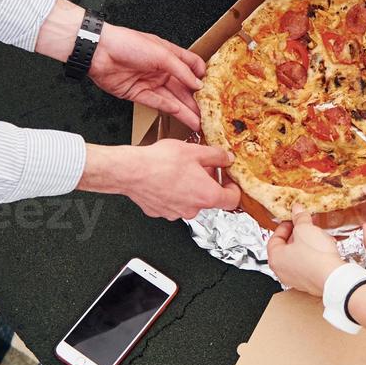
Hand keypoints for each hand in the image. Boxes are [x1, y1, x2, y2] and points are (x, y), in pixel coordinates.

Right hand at [82, 141, 238, 219]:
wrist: (131, 171)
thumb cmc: (161, 162)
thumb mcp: (195, 151)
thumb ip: (217, 156)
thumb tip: (227, 158)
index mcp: (207, 196)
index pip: (233, 200)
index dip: (233, 187)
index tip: (228, 177)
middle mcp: (193, 210)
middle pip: (209, 199)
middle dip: (208, 183)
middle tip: (200, 166)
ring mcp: (175, 213)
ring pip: (190, 201)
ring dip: (190, 188)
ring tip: (180, 170)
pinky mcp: (160, 212)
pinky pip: (173, 203)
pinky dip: (173, 193)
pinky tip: (166, 178)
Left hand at [89, 25, 205, 128]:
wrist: (99, 52)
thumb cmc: (128, 44)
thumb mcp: (161, 54)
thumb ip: (181, 70)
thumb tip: (198, 83)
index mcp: (168, 54)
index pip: (191, 65)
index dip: (202, 76)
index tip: (212, 88)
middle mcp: (161, 69)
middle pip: (183, 87)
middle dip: (195, 100)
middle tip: (208, 113)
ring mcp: (150, 82)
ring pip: (172, 98)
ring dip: (184, 110)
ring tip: (197, 122)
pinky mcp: (138, 93)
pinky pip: (157, 102)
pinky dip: (168, 108)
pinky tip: (179, 113)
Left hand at [267, 210, 346, 294]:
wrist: (333, 278)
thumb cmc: (316, 257)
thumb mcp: (305, 229)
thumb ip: (299, 218)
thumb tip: (297, 210)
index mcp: (275, 258)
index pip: (274, 238)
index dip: (285, 226)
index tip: (293, 220)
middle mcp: (282, 271)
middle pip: (286, 247)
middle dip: (298, 234)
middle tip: (306, 225)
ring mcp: (296, 279)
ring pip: (298, 256)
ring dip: (307, 244)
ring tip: (317, 236)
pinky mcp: (309, 282)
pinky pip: (309, 264)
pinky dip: (314, 255)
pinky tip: (324, 248)